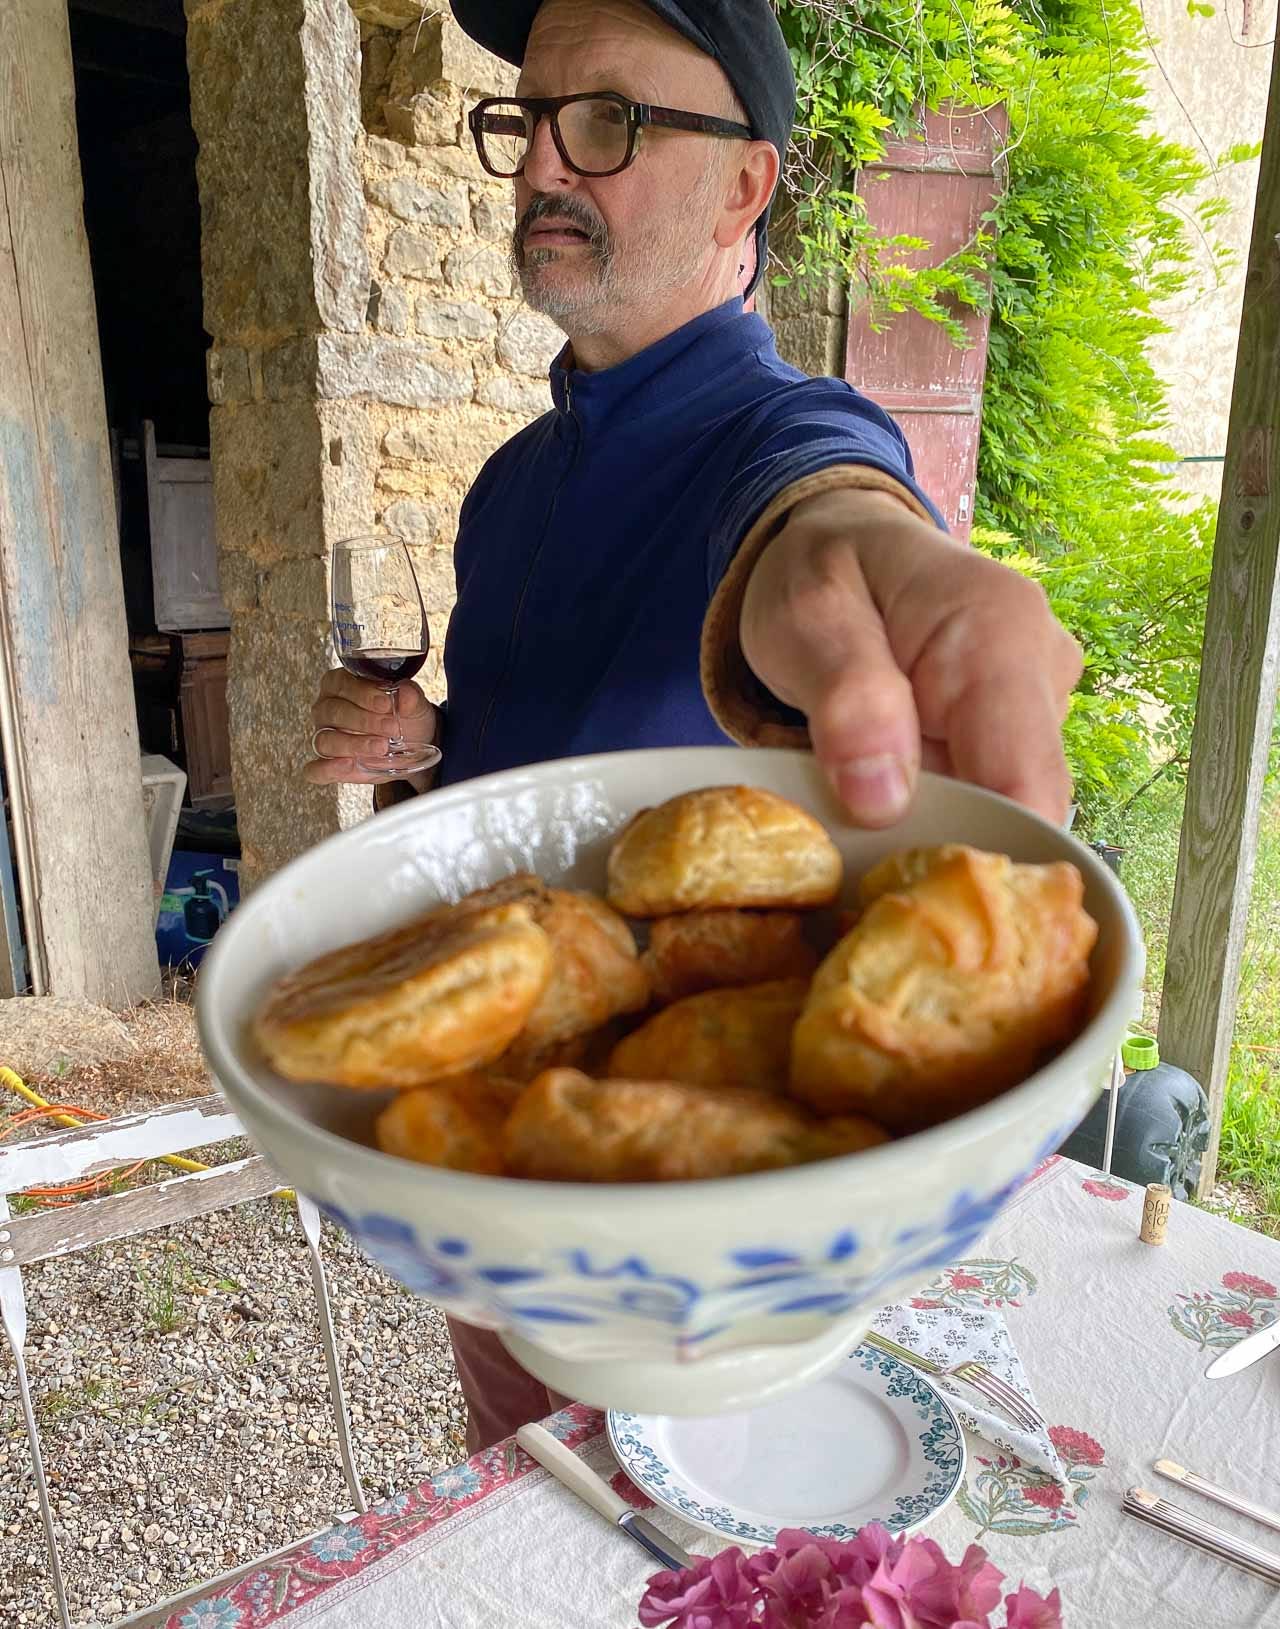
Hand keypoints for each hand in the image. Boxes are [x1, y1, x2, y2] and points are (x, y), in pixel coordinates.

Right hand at [303, 669, 437, 788]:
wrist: (412, 746)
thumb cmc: (404, 717)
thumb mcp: (413, 704)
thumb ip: (409, 696)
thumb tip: (406, 692)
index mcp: (341, 685)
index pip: (342, 684)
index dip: (363, 693)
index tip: (385, 703)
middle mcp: (327, 710)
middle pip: (333, 712)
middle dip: (364, 720)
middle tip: (390, 727)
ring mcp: (324, 737)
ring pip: (325, 740)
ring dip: (354, 744)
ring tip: (381, 747)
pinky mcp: (327, 765)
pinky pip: (316, 769)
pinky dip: (327, 769)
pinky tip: (348, 765)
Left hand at [740, 489, 1081, 826]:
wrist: (842, 539)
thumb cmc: (823, 571)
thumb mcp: (807, 617)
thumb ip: (847, 698)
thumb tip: (884, 800)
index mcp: (999, 630)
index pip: (1024, 780)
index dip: (975, 850)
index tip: (905, 889)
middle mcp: (1042, 667)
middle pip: (1021, 806)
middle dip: (945, 844)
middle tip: (860, 860)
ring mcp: (1039, 704)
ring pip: (1003, 808)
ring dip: (935, 828)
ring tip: (862, 819)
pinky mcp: (1017, 733)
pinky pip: (987, 796)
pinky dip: (937, 813)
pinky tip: (889, 804)